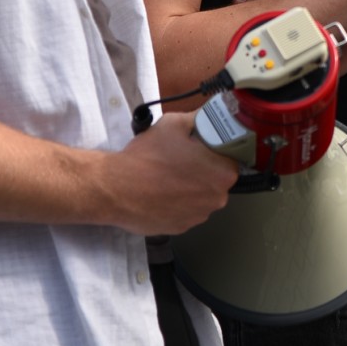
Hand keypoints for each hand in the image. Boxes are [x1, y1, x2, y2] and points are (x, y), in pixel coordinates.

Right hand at [108, 111, 239, 235]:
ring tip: (167, 175)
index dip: (215, 150)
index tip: (201, 147)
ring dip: (190, 187)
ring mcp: (198, 217)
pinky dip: (176, 202)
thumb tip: (208, 117)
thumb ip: (199, 119)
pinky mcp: (181, 228)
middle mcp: (217, 199)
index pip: (230, 157)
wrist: (115, 188)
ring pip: (200, 196)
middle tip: (180, 158)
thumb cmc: (147, 157)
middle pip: (217, 178)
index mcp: (222, 173)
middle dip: (203, 169)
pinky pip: (185, 211)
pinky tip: (160, 192)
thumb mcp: (174, 123)